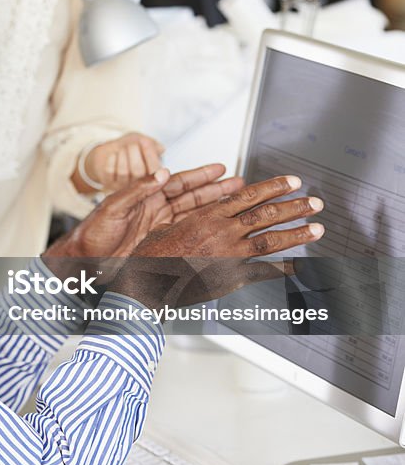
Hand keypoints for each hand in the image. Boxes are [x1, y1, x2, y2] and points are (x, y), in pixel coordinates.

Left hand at [48, 163, 243, 262]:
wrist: (85, 260)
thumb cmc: (92, 232)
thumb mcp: (113, 207)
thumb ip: (137, 189)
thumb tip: (161, 174)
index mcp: (145, 195)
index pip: (178, 182)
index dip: (200, 175)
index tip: (219, 168)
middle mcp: (155, 208)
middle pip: (192, 196)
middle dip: (215, 189)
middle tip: (237, 183)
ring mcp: (159, 225)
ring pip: (192, 213)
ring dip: (213, 206)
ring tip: (234, 200)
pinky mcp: (159, 242)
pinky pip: (186, 232)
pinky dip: (202, 228)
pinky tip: (217, 225)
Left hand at [74, 132, 164, 192]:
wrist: (113, 152)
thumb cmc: (132, 148)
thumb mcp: (144, 142)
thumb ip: (152, 144)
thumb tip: (160, 148)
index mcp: (153, 175)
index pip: (155, 169)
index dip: (150, 155)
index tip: (145, 142)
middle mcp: (139, 183)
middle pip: (138, 171)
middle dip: (134, 153)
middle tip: (132, 144)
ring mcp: (124, 185)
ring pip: (123, 172)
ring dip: (123, 155)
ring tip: (123, 148)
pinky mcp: (110, 183)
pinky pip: (110, 171)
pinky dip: (112, 160)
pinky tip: (114, 154)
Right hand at [114, 174, 324, 308]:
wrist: (146, 282)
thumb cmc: (153, 256)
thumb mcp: (172, 225)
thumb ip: (197, 217)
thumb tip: (211, 209)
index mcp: (209, 215)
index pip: (250, 195)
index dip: (274, 187)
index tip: (292, 182)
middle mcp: (223, 232)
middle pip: (266, 214)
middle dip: (294, 206)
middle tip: (314, 202)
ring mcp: (229, 255)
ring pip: (271, 239)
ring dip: (297, 233)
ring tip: (317, 228)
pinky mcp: (231, 278)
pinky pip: (263, 273)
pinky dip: (283, 270)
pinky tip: (300, 267)